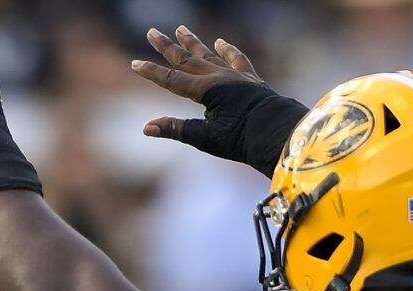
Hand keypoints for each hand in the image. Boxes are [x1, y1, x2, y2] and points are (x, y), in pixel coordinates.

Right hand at [129, 27, 305, 176]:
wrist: (278, 134)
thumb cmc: (242, 140)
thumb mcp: (206, 138)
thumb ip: (177, 129)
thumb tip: (146, 127)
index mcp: (205, 91)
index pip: (171, 80)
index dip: (151, 73)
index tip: (134, 63)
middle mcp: (219, 78)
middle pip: (187, 59)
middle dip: (167, 47)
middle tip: (152, 31)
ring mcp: (235, 76)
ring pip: (209, 55)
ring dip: (193, 43)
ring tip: (181, 29)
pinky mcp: (251, 80)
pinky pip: (237, 60)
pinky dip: (228, 51)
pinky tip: (220, 42)